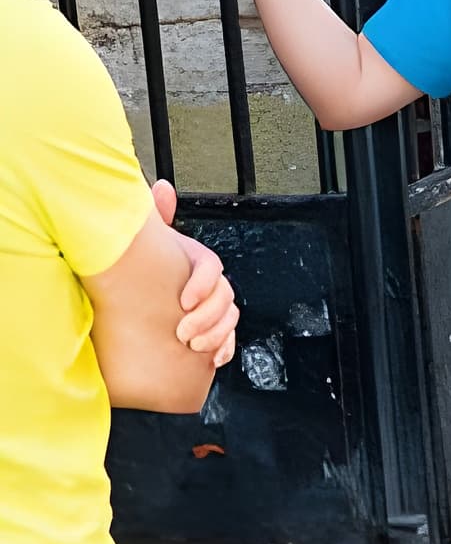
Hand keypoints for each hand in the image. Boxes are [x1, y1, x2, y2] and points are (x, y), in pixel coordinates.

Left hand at [152, 180, 238, 367]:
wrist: (128, 316)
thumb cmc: (141, 276)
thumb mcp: (149, 246)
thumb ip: (157, 217)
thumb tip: (162, 186)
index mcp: (194, 263)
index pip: (212, 268)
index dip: (202, 285)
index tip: (183, 301)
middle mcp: (206, 285)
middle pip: (225, 297)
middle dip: (208, 317)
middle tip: (183, 333)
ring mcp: (210, 309)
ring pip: (230, 319)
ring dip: (217, 334)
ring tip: (193, 346)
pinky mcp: (210, 332)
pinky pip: (229, 339)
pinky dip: (224, 348)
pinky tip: (212, 357)